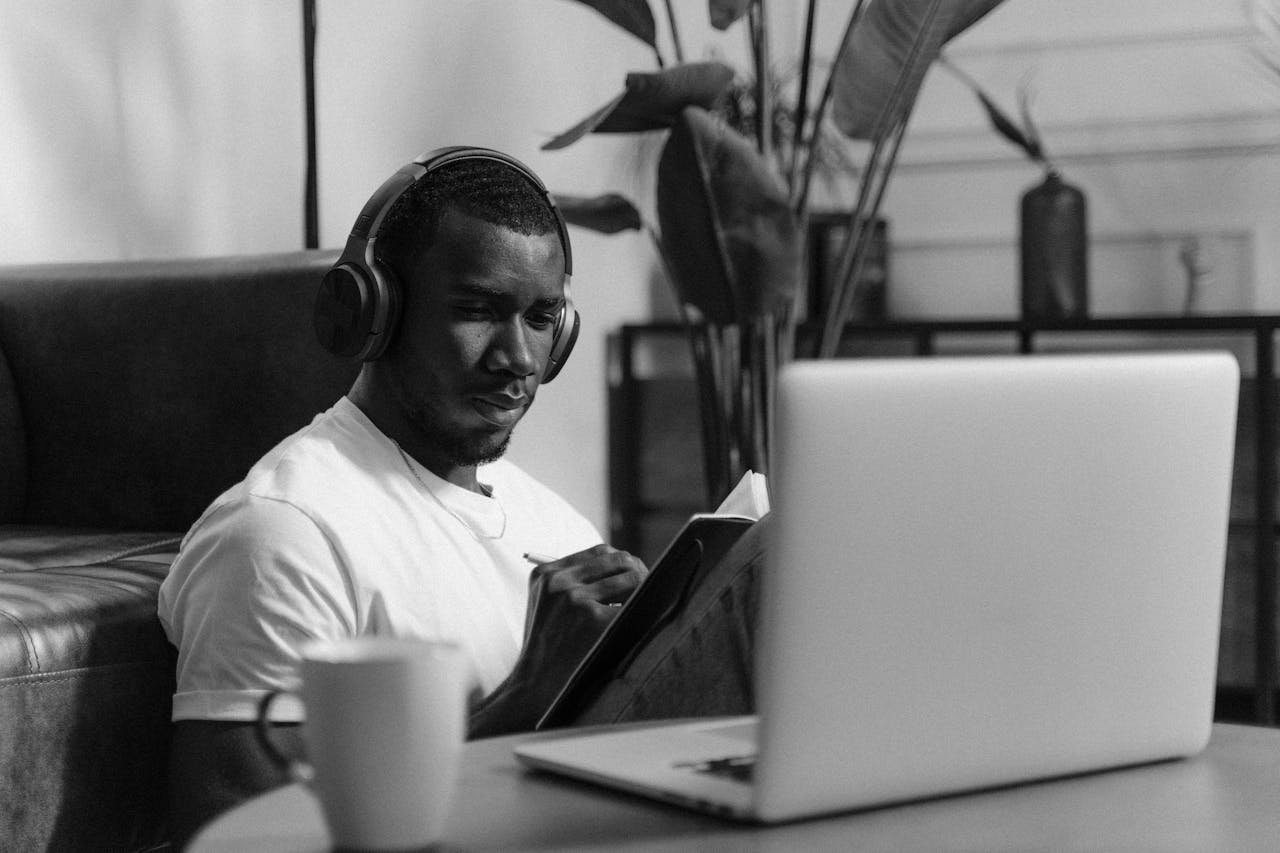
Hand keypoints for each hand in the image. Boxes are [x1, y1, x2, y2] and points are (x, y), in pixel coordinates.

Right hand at [520, 544, 647, 667]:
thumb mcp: (548, 607)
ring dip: (643, 593)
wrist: (535, 687)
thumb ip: (575, 584)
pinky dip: (641, 613)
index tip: (633, 576)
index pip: (599, 553)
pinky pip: (634, 604)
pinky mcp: (591, 618)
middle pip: (618, 559)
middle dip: (638, 573)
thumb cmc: (547, 649)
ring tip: (643, 610)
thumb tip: (629, 566)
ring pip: (631, 578)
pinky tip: (636, 626)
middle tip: (649, 591)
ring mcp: (574, 598)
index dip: (621, 563)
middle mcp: (559, 580)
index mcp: (546, 574)